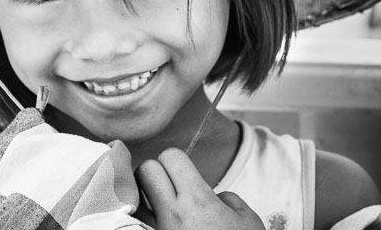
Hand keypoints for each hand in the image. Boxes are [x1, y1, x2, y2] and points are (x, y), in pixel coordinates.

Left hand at [135, 148, 265, 229]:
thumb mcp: (248, 221)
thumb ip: (229, 199)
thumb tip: (215, 195)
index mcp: (198, 201)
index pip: (170, 157)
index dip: (177, 161)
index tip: (183, 173)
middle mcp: (173, 215)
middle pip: (145, 170)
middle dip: (155, 173)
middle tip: (167, 186)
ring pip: (132, 199)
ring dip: (142, 198)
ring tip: (157, 207)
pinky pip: (135, 225)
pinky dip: (140, 221)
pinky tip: (155, 223)